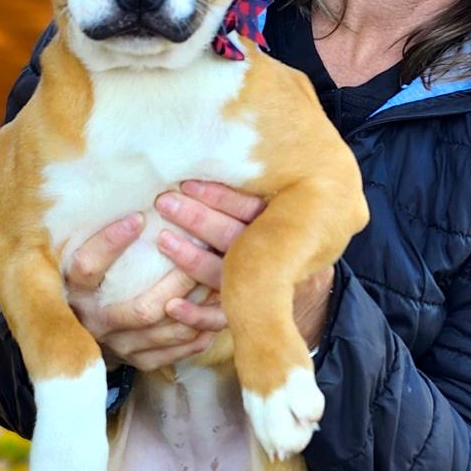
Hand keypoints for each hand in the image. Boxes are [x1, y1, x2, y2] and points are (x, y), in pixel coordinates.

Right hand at [64, 210, 218, 371]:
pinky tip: (215, 308)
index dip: (110, 243)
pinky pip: (177, 350)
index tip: (138, 217)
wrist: (81, 335)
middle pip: (142, 308)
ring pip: (165, 330)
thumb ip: (102, 239)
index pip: (87, 266)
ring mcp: (119, 346)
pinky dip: (200, 329)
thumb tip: (138, 198)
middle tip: (204, 255)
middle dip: (178, 281)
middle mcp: (96, 322)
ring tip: (220, 279)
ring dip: (197, 305)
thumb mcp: (85, 261)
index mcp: (76, 292)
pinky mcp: (140, 361)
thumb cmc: (93, 283)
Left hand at [155, 180, 333, 350]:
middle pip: (236, 239)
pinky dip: (196, 315)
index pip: (253, 210)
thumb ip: (258, 192)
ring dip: (191, 260)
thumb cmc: (284, 235)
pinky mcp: (246, 315)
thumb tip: (222, 150)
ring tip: (163, 239)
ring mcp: (262, 290)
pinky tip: (171, 306)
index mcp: (287, 227)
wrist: (308, 290)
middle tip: (164, 202)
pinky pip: (221, 320)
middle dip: (198, 220)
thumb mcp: (282, 208)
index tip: (187, 183)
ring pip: (225, 276)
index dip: (220, 197)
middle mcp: (276, 259)